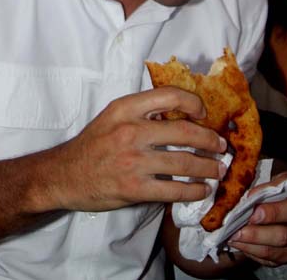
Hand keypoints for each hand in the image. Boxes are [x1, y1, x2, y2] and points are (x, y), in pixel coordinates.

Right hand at [36, 87, 227, 213]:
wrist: (64, 175)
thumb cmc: (93, 143)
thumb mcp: (113, 116)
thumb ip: (142, 111)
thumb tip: (182, 114)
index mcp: (126, 108)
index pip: (169, 95)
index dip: (193, 102)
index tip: (203, 113)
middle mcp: (131, 131)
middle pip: (185, 132)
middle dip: (210, 140)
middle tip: (221, 146)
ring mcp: (133, 161)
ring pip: (184, 163)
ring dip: (208, 168)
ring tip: (218, 170)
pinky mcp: (134, 188)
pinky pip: (174, 190)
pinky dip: (194, 191)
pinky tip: (201, 190)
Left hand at [227, 171, 286, 266]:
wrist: (283, 195)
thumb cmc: (276, 181)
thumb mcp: (275, 172)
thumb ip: (265, 182)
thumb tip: (248, 193)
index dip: (274, 211)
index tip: (252, 208)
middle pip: (285, 234)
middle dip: (260, 233)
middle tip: (238, 229)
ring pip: (279, 251)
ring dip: (254, 245)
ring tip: (233, 237)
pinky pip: (272, 260)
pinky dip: (253, 253)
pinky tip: (238, 244)